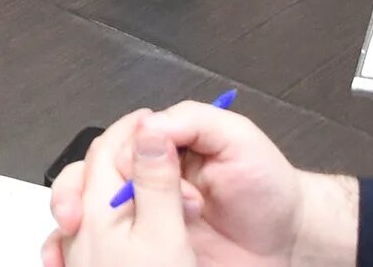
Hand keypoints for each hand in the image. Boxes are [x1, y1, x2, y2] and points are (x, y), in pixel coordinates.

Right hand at [44, 104, 344, 266]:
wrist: (289, 241)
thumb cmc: (270, 187)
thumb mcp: (237, 138)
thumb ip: (194, 120)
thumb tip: (147, 123)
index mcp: (166, 149)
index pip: (119, 145)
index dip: (116, 160)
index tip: (125, 177)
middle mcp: (151, 182)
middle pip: (95, 178)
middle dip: (82, 192)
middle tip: (89, 212)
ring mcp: (150, 218)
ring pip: (95, 214)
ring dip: (83, 221)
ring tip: (88, 232)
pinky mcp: (156, 250)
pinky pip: (114, 249)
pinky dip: (93, 251)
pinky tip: (85, 256)